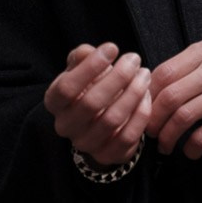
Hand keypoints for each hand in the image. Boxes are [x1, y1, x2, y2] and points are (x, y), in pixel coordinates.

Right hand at [45, 41, 150, 166]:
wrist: (98, 119)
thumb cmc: (90, 87)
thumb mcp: (81, 68)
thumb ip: (81, 57)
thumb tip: (86, 52)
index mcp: (54, 103)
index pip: (66, 88)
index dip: (90, 67)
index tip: (112, 48)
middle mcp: (65, 126)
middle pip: (91, 103)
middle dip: (118, 78)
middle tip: (134, 59)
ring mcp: (86, 144)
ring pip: (112, 120)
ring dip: (133, 93)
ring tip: (144, 74)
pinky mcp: (108, 155)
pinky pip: (128, 136)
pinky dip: (141, 114)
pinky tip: (147, 95)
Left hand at [146, 38, 201, 159]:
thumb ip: (189, 69)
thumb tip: (151, 91)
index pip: (163, 73)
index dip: (147, 97)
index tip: (143, 112)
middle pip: (169, 96)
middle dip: (153, 121)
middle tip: (151, 134)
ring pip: (184, 116)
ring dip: (169, 137)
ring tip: (166, 147)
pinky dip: (192, 148)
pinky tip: (191, 152)